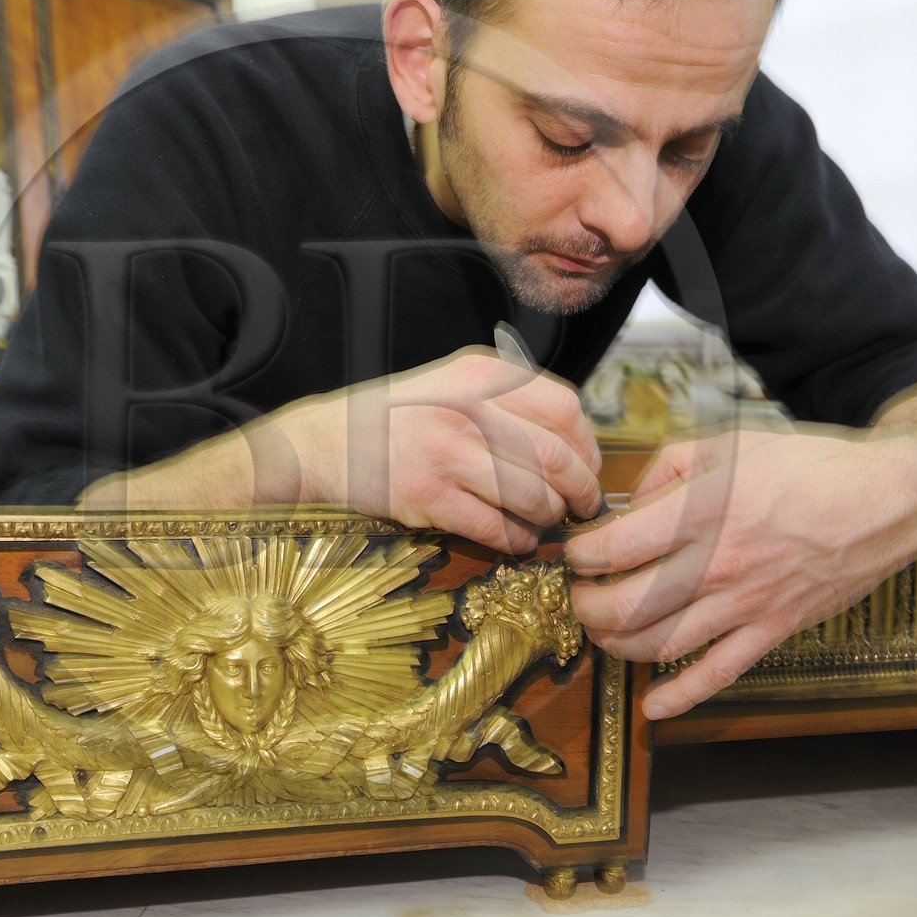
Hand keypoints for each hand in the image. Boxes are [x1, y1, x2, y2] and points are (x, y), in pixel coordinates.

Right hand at [292, 349, 604, 552]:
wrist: (330, 442)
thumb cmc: (402, 416)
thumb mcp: (454, 382)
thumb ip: (509, 398)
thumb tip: (576, 442)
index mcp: (481, 375)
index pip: (564, 408)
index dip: (587, 445)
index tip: (587, 467)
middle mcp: (467, 409)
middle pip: (556, 457)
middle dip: (580, 490)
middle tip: (583, 506)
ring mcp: (446, 453)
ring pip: (532, 497)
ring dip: (549, 518)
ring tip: (545, 521)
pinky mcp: (427, 496)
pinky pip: (496, 528)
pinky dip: (517, 541)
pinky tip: (515, 540)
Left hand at [565, 426, 916, 719]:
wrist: (889, 500)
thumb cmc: (811, 465)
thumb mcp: (731, 441)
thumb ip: (670, 466)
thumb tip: (631, 499)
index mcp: (706, 511)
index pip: (616, 547)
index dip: (581, 554)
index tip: (576, 551)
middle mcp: (720, 564)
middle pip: (628, 604)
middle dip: (587, 606)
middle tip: (578, 595)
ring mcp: (747, 604)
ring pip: (662, 644)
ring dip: (618, 646)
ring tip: (604, 630)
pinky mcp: (773, 630)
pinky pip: (719, 674)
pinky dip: (680, 696)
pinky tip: (652, 705)